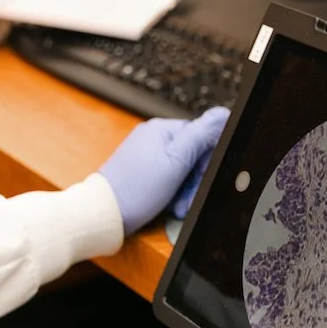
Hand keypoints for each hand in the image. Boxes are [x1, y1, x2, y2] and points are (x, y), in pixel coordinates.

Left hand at [98, 107, 229, 234]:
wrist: (103, 214)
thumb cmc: (136, 190)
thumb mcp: (176, 162)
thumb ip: (201, 136)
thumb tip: (222, 113)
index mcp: (162, 129)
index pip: (201, 137)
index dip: (206, 162)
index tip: (203, 180)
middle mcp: (153, 138)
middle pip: (191, 156)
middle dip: (194, 181)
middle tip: (188, 200)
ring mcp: (145, 154)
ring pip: (180, 170)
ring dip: (184, 191)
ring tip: (178, 207)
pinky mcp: (140, 171)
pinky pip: (167, 178)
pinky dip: (172, 193)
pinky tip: (169, 205)